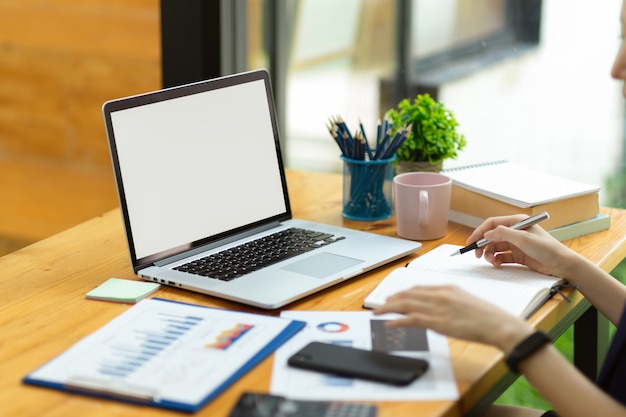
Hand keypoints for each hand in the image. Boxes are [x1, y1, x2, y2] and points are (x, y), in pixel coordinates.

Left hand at [373, 285, 532, 352]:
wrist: (497, 324)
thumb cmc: (487, 317)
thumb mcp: (466, 302)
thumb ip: (450, 302)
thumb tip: (440, 309)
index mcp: (447, 288)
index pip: (419, 289)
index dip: (404, 293)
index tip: (396, 297)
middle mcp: (439, 295)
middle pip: (408, 295)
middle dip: (392, 300)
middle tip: (382, 304)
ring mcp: (437, 307)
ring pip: (405, 305)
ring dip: (389, 308)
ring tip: (378, 312)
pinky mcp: (436, 321)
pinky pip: (410, 319)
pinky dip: (397, 320)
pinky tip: (389, 323)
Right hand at [467, 215, 576, 278]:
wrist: (562, 264)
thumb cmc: (547, 248)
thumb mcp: (523, 239)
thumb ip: (503, 234)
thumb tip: (486, 234)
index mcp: (517, 222)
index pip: (493, 224)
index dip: (480, 231)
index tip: (471, 241)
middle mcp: (515, 232)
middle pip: (492, 236)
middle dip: (483, 245)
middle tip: (477, 254)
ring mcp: (516, 244)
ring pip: (495, 247)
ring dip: (490, 254)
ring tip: (491, 261)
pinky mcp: (518, 255)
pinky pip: (502, 256)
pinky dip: (497, 260)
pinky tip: (497, 264)